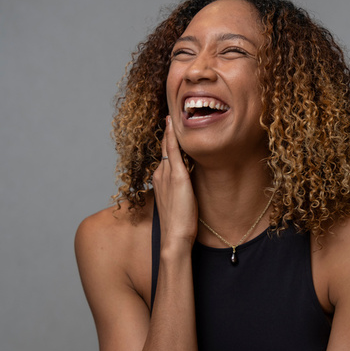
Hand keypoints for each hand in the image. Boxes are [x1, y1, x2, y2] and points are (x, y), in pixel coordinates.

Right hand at [152, 116, 197, 249]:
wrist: (175, 237)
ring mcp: (167, 174)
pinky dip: (173, 136)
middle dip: (168, 132)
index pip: (164, 156)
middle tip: (172, 113)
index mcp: (159, 180)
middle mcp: (160, 174)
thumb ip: (181, 189)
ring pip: (168, 147)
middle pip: (165, 148)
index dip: (168, 141)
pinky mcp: (177, 177)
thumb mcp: (178, 202)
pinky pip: (173, 151)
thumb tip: (189, 183)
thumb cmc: (179, 224)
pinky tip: (173, 124)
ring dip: (170, 131)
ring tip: (173, 113)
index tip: (171, 128)